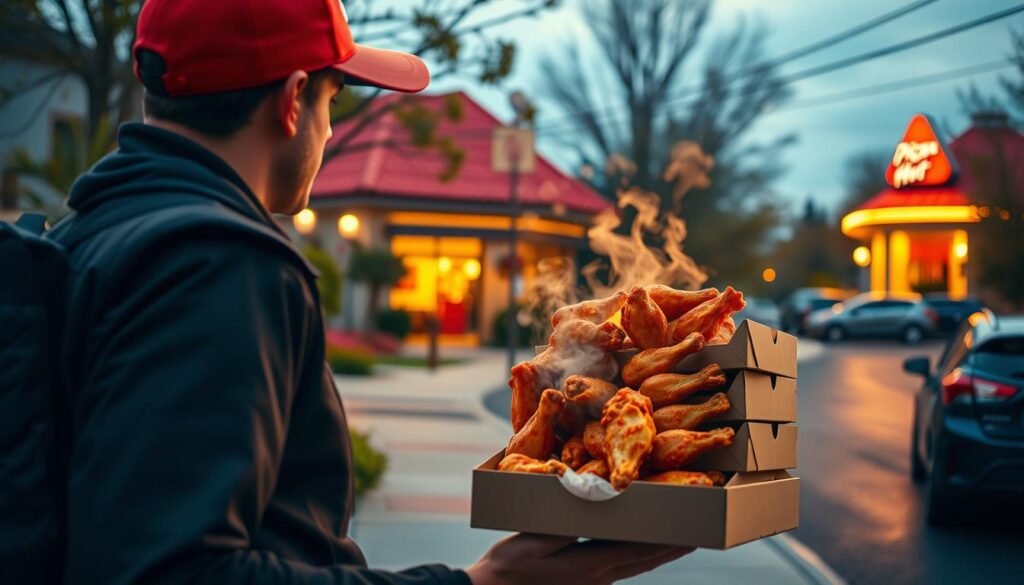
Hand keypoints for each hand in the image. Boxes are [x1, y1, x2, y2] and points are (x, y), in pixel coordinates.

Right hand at [464, 533, 693, 584]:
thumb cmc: (506, 567)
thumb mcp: (533, 542)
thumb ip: (565, 524)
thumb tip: (592, 503)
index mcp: (589, 566)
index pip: (639, 551)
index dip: (666, 540)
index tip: (689, 530)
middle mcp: (598, 579)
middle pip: (644, 561)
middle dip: (671, 548)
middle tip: (696, 534)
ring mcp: (592, 584)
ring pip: (635, 567)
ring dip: (658, 554)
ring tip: (678, 540)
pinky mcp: (583, 583)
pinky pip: (620, 568)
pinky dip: (638, 557)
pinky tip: (640, 549)